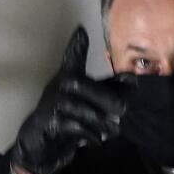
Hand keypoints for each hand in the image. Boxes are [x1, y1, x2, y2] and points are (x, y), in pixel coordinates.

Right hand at [9, 26, 126, 173]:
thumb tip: (132, 80)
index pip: (72, 58)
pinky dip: (89, 134)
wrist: (40, 142)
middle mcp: (59, 85)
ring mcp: (52, 103)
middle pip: (85, 86)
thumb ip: (108, 90)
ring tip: (113, 129)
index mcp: (68, 76)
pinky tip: (96, 139)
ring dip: (101, 121)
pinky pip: (74, 126)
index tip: (81, 30)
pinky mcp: (49, 121)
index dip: (76, 45)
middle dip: (108, 99)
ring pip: (83, 109)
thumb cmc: (67, 116)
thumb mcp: (87, 100)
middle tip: (124, 110)